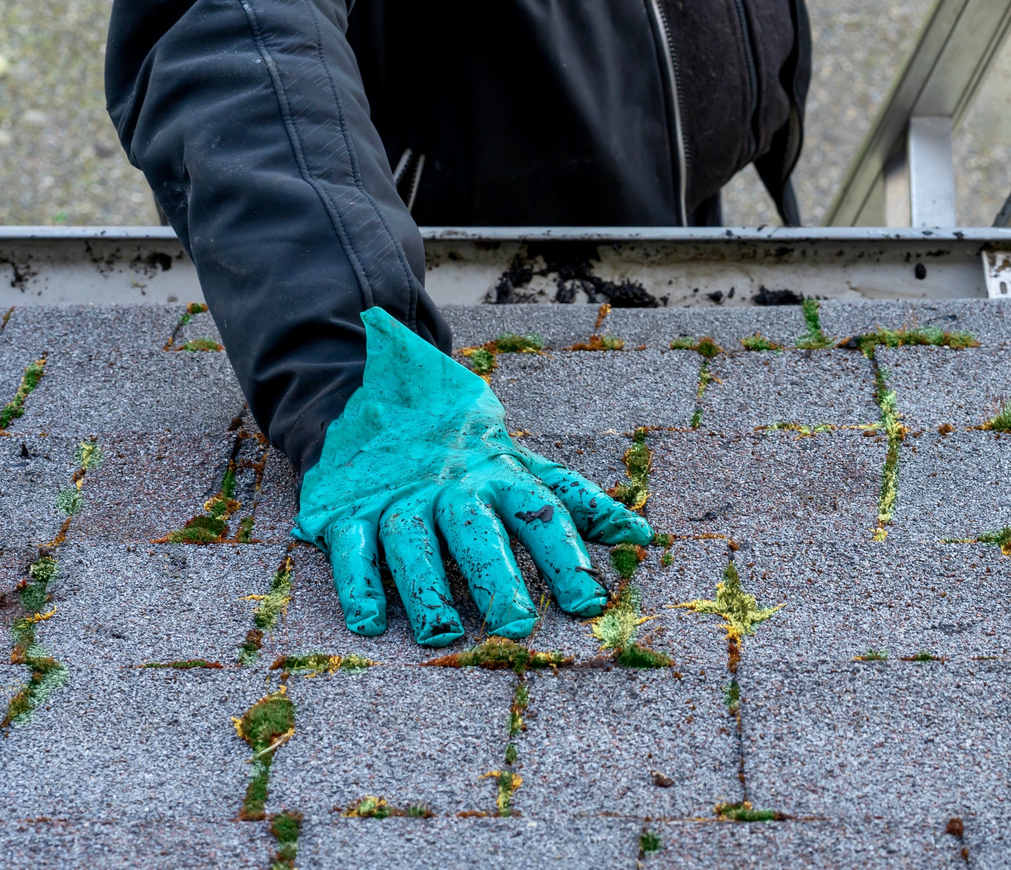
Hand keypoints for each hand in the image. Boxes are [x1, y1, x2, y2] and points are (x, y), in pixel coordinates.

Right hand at [293, 307, 650, 645]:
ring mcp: (398, 498)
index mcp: (501, 475)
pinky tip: (370, 622)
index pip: (541, 514)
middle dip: (497, 576)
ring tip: (445, 635)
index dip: (566, 557)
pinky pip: (351, 546)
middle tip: (516, 624)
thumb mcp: (522, 464)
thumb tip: (643, 536)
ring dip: (427, 589)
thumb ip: (576, 501)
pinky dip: (358, 582)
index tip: (589, 603)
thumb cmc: (466, 451)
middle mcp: (451, 487)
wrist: (374, 394)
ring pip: (412, 542)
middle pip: (476, 531)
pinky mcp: (348, 509)